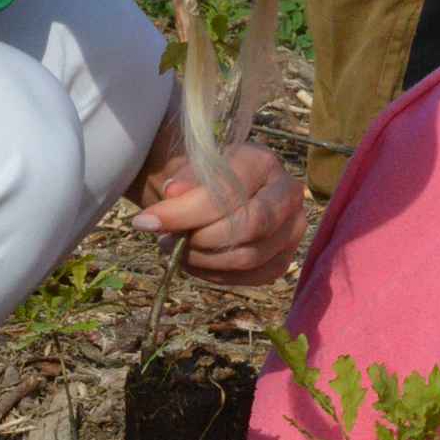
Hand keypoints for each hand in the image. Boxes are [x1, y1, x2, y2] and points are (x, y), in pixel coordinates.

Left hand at [135, 141, 304, 284]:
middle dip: (200, 239)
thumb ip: (183, 180)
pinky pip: (248, 277)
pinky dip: (213, 274)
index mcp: (264, 162)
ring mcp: (291, 231)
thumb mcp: (189, 170)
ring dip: (202, 259)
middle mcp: (288, 194)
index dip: (186, 210)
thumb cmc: (200, 179)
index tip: (148, 220)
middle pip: (249, 227)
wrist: (214, 192)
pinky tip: (192, 261)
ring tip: (175, 248)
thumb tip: (172, 193)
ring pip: (247, 257)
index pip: (230, 192)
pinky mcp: (282, 260)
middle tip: (168, 238)